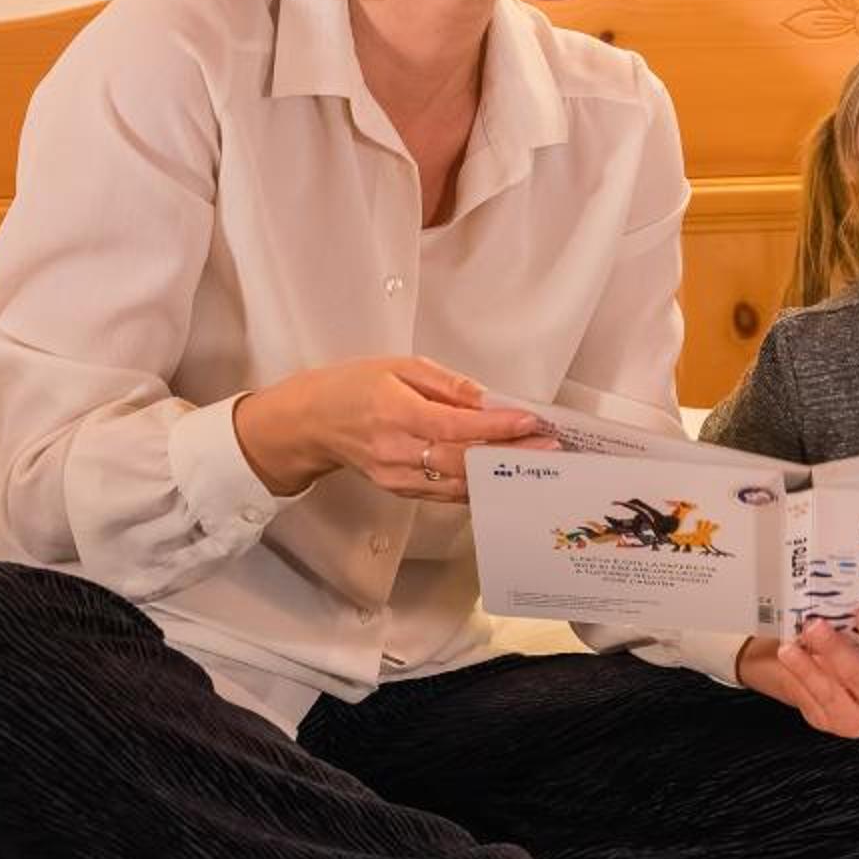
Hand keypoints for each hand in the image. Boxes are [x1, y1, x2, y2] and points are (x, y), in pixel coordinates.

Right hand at [233, 356, 545, 500]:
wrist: (309, 423)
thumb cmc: (353, 387)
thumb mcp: (400, 367)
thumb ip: (448, 385)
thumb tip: (490, 399)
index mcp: (395, 412)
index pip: (453, 426)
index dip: (494, 427)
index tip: (529, 422)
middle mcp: (395, 451)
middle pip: (460, 461)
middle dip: (508, 455)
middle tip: (548, 448)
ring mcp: (396, 476)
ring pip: (455, 483)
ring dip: (498, 474)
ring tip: (537, 462)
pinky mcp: (399, 490)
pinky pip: (444, 492)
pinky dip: (476, 485)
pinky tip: (503, 475)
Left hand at [740, 608, 858, 737]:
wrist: (841, 669)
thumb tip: (850, 592)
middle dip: (836, 651)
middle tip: (815, 625)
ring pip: (833, 694)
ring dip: (808, 667)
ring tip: (790, 645)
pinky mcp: (832, 723)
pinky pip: (812, 701)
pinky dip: (798, 677)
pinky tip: (788, 659)